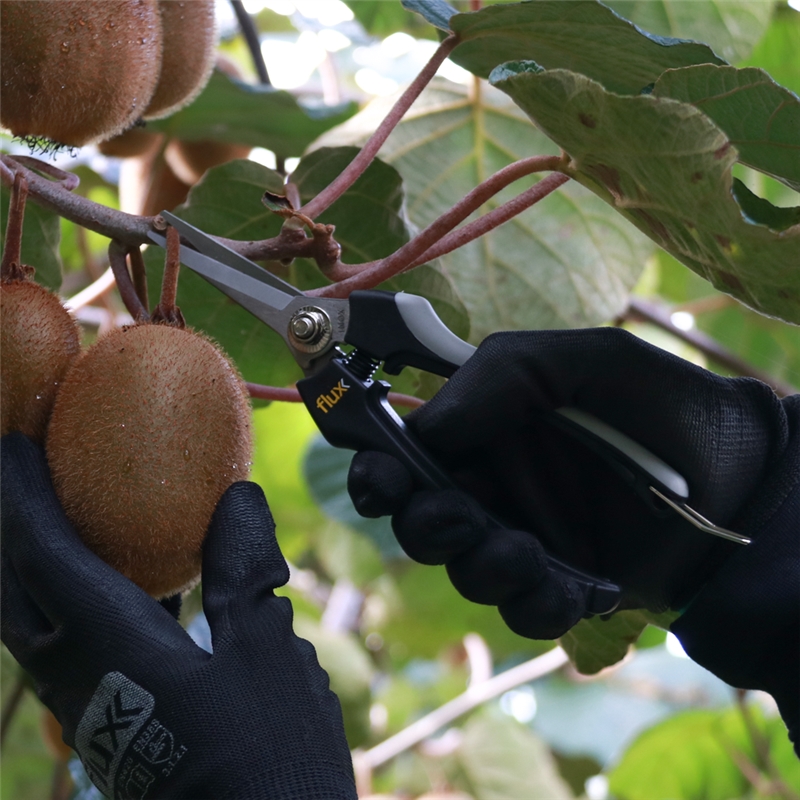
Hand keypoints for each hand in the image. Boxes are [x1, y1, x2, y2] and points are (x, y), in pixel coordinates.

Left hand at [1, 433, 355, 799]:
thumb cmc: (263, 751)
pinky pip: (63, 644)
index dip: (24, 495)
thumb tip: (237, 500)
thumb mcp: (263, 648)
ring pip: (31, 624)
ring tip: (60, 524)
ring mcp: (85, 707)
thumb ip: (243, 570)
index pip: (40, 555)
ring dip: (33, 568)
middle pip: (10, 594)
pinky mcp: (106, 723)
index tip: (14, 445)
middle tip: (23, 482)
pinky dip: (69, 600)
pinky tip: (119, 588)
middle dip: (10, 534)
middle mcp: (75, 678)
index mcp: (105, 649)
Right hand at [349, 328, 788, 637]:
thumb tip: (425, 429)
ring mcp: (528, 538)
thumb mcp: (581, 361)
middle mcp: (497, 486)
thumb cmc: (661, 402)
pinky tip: (570, 586)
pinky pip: (524, 611)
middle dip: (426, 526)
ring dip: (481, 566)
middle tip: (455, 517)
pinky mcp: (565, 585)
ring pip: (467, 571)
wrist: (745, 473)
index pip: (409, 453)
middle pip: (422, 521)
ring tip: (524, 552)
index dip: (381, 470)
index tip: (380, 479)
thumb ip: (497, 378)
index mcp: (487, 430)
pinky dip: (535, 604)